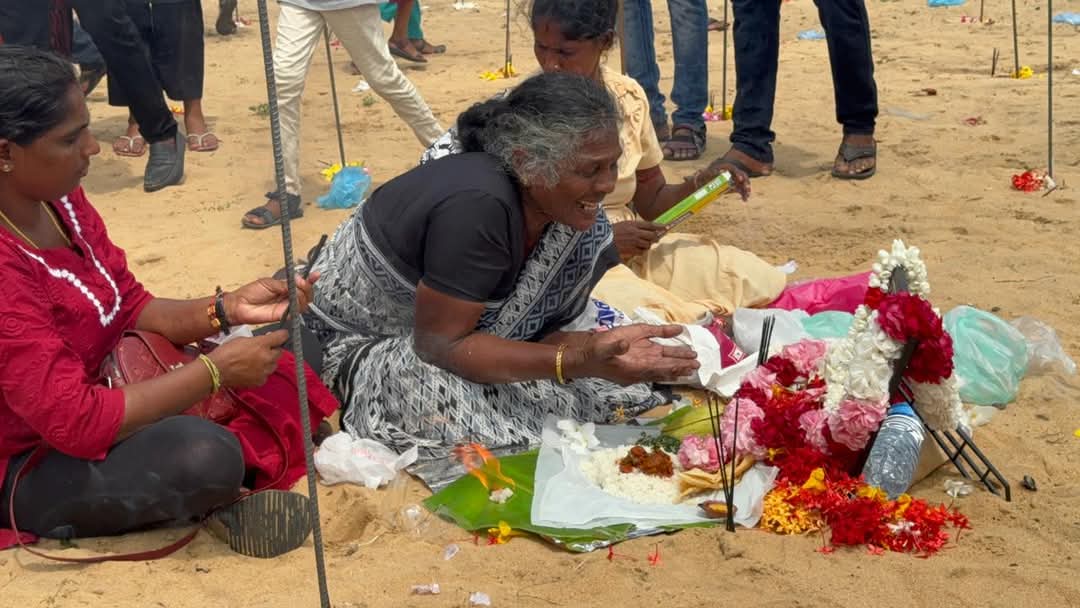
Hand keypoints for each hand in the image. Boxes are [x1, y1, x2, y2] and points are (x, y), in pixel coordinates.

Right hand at [207, 330, 287, 387]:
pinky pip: (266, 375)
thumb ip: (257, 340)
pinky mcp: (260, 381)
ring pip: (273, 364)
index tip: (281, 335)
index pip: (282, 337)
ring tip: (255, 361)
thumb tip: (264, 341)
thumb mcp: (242, 339)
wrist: (217, 370)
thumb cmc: (226, 353)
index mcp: (262, 344)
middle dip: (273, 350)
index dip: (282, 335)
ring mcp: (265, 371)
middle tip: (264, 349)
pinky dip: (261, 372)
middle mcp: (267, 357)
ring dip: (268, 362)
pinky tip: (251, 370)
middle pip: (279, 352)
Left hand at [224, 273, 319, 325]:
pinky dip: (297, 305)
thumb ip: (285, 283)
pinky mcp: (284, 315)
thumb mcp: (269, 283)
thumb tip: (298, 281)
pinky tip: (294, 300)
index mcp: (285, 287)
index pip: (301, 283)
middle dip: (307, 287)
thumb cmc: (250, 293)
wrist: (240, 305)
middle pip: (306, 293)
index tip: (315, 275)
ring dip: (303, 295)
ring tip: (295, 291)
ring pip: (304, 302)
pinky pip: (296, 311)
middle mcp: (287, 297)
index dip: (310, 279)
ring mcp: (286, 306)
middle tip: (301, 283)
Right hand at [567, 324, 698, 385]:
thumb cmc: (596, 352)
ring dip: (676, 364)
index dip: (677, 366)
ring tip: (691, 366)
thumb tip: (626, 344)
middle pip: (665, 367)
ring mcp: (639, 362)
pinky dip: (665, 352)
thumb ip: (617, 346)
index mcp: (636, 367)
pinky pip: (653, 354)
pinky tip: (674, 346)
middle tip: (698, 365)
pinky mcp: (635, 356)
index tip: (691, 365)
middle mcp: (641, 367)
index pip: (661, 368)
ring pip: (662, 364)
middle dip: (681, 366)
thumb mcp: (606, 347)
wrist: (585, 356)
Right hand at [613, 220, 666, 259]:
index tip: (666, 227)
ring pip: (648, 244)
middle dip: (655, 237)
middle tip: (655, 238)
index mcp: (633, 224)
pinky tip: (636, 249)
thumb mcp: (624, 224)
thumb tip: (647, 228)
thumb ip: (635, 225)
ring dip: (647, 244)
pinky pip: (641, 252)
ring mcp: (634, 242)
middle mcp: (636, 233)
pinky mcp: (631, 250)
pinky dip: (641, 251)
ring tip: (642, 243)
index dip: (659, 226)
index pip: (650, 225)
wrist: (602, 241)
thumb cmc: (611, 231)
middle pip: (652, 235)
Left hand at [698, 160, 750, 201]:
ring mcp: (735, 179)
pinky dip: (743, 194)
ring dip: (746, 190)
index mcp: (726, 167)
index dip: (738, 173)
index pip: (734, 169)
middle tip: (746, 188)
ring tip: (746, 196)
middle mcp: (732, 173)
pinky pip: (741, 189)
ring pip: (743, 183)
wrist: (706, 181)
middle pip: (742, 176)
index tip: (739, 179)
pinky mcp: (735, 186)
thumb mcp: (706, 173)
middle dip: (745, 182)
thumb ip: (709, 173)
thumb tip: (712, 172)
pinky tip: (744, 199)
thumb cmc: (705, 175)